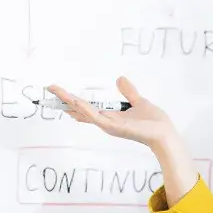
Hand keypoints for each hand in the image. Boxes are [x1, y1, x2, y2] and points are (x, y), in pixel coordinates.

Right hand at [35, 76, 195, 199]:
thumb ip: (128, 92)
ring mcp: (108, 125)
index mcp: (109, 116)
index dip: (71, 99)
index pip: (86, 107)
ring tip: (56, 91)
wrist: (164, 133)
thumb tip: (119, 79)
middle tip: (48, 89)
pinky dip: (85, 110)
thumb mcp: (138, 101)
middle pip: (79, 109)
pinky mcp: (113, 127)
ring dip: (70, 102)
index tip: (57, 90)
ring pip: (84, 112)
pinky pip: (96, 118)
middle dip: (64, 99)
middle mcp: (105, 121)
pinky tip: (75, 102)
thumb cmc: (154, 122)